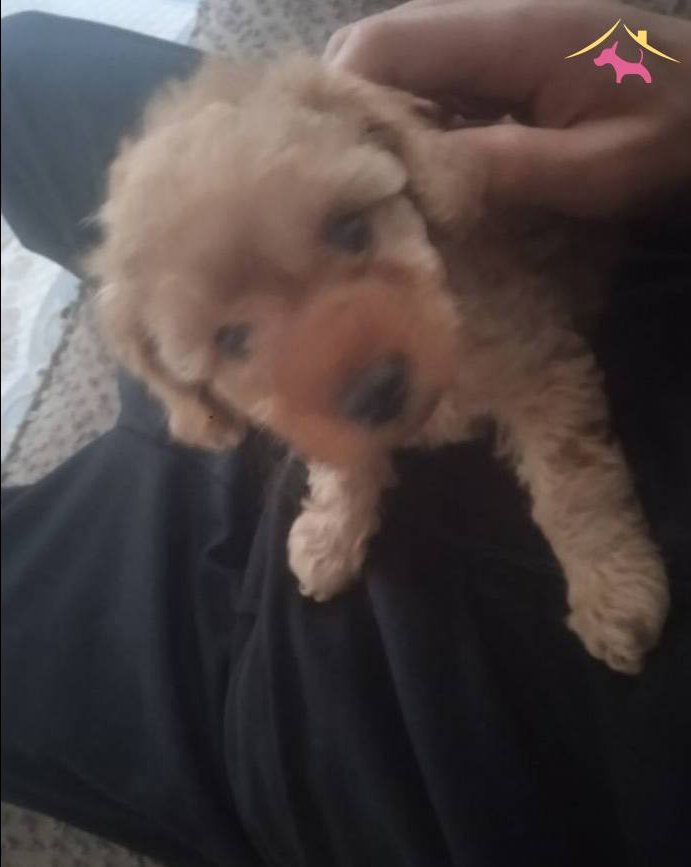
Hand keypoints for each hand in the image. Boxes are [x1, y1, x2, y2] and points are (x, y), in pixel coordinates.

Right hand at [325, 1, 690, 216]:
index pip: (389, 43)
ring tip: (375, 181)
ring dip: (381, 117)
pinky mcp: (506, 57)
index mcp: (512, 34)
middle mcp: (494, 20)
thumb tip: (417, 174)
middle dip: (351, 109)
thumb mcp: (598, 170)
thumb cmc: (673, 137)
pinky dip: (414, 120)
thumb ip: (507, 167)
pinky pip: (436, 79)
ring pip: (403, 60)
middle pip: (382, 43)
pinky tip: (420, 167)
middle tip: (345, 181)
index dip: (343, 97)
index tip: (331, 166)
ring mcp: (499, 35)